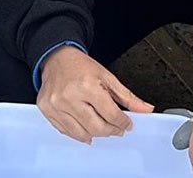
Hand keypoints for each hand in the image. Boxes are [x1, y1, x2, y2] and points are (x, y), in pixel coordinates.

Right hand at [36, 46, 151, 142]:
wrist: (56, 58)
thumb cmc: (80, 66)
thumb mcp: (107, 77)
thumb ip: (127, 96)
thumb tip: (145, 109)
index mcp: (88, 86)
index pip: (111, 114)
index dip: (123, 122)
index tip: (127, 124)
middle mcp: (70, 96)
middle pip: (96, 127)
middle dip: (111, 131)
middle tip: (116, 128)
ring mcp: (56, 105)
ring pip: (81, 133)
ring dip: (95, 134)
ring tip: (101, 128)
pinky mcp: (47, 110)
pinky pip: (65, 131)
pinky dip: (77, 134)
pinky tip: (85, 130)